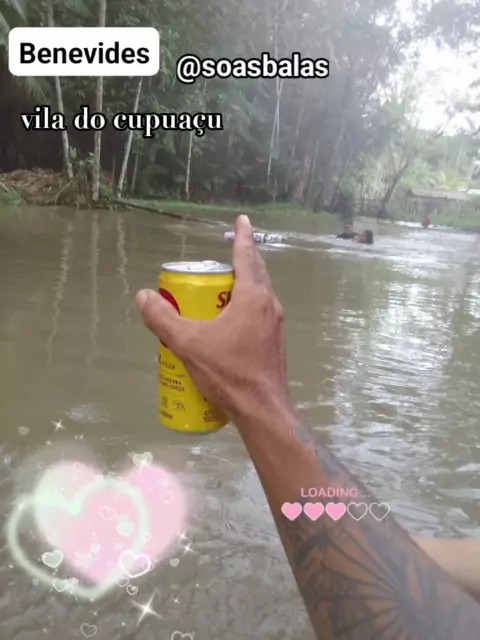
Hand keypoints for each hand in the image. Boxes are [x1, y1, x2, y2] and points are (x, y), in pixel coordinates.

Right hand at [135, 215, 293, 428]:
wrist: (262, 409)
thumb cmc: (228, 372)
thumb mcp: (188, 344)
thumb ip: (162, 319)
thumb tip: (143, 296)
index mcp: (253, 297)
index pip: (246, 257)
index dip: (242, 236)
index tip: (241, 220)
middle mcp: (270, 305)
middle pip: (255, 273)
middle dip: (240, 259)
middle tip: (222, 255)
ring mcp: (276, 324)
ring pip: (259, 293)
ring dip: (243, 284)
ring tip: (221, 287)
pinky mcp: (274, 341)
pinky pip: (260, 312)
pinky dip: (245, 305)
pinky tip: (229, 321)